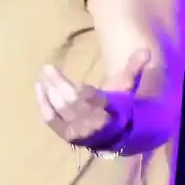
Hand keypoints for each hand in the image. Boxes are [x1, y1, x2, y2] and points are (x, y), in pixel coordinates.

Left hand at [35, 48, 150, 145]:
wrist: (117, 134)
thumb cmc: (120, 104)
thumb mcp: (127, 86)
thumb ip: (134, 67)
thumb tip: (146, 49)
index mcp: (109, 110)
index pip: (92, 100)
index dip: (82, 91)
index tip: (67, 75)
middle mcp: (92, 122)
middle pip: (71, 103)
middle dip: (58, 85)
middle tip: (47, 68)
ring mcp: (78, 131)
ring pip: (60, 111)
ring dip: (49, 92)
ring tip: (43, 76)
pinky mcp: (66, 135)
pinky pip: (51, 120)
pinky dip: (43, 105)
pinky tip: (39, 88)